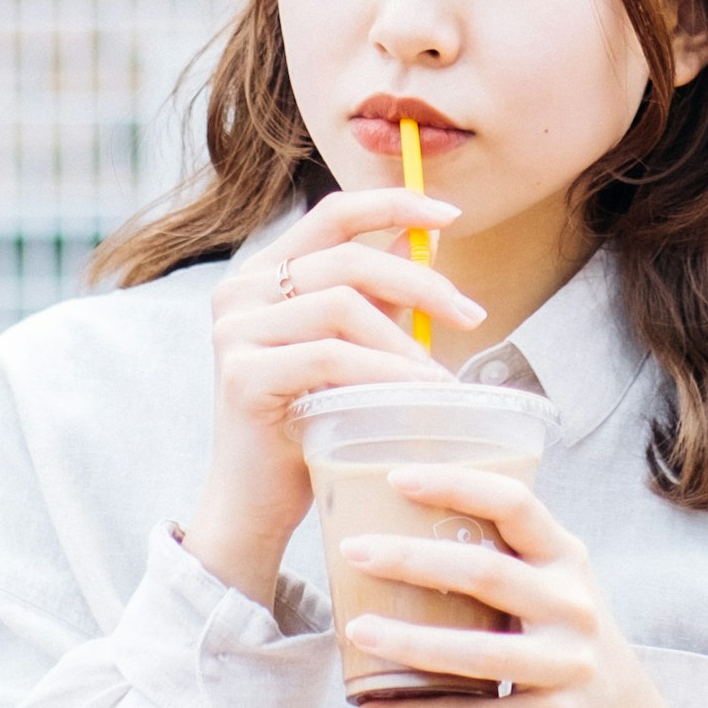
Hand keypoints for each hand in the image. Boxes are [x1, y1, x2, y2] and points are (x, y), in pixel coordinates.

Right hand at [178, 186, 476, 605]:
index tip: (450, 214)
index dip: (394, 203)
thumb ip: (374, 300)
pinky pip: (331, 357)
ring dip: (405, 339)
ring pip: (341, 305)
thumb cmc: (307, 426)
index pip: (332, 213)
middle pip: (346, 257)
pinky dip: (384, 372)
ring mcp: (236, 333)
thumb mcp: (347, 349)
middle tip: (470, 314)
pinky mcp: (244, 376)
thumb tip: (425, 244)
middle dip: (420, 281)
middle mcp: (240, 293)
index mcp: (262, 275)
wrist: (255, 505)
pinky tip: (416, 393)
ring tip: (441, 376)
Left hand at [336, 468, 707, 707]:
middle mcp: (572, 605)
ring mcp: (566, 665)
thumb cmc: (565, 642)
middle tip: (352, 551)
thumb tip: (396, 525)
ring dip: (408, 641)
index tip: (396, 478)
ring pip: (476, 651)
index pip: (515, 503)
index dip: (457, 485)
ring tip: (354, 629)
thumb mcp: (554, 588)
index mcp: (566, 559)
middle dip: (412, 559)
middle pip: (486, 572)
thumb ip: (503, 558)